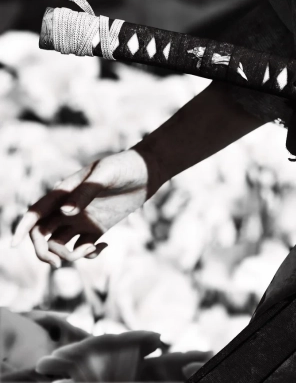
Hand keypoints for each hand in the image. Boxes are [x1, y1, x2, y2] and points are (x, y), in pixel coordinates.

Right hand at [11, 150, 156, 266]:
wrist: (147, 171)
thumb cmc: (123, 166)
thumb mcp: (105, 175)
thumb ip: (85, 192)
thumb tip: (65, 214)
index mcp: (63, 193)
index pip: (35, 213)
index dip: (22, 228)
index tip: (14, 245)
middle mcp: (66, 208)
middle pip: (42, 235)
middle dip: (43, 251)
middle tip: (58, 263)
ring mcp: (81, 219)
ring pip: (59, 244)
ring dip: (68, 255)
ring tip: (91, 248)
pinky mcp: (96, 228)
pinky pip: (81, 247)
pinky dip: (88, 253)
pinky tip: (104, 245)